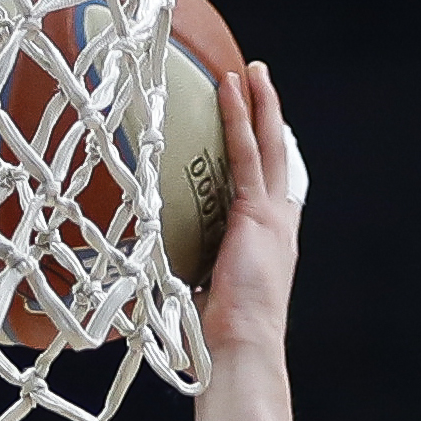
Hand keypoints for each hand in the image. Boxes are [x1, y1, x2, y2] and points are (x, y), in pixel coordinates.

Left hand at [195, 58, 303, 358]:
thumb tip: (142, 268)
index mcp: (268, 245)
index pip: (270, 191)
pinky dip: (240, 118)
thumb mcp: (200, 293)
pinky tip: (230, 89)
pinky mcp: (258, 215)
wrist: (240, 349)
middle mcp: (278, 226)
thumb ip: (183, 269)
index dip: (267, 158)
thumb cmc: (217, 339)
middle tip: (259, 83)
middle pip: (278, 157)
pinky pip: (248, 155)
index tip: (259, 131)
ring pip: (270, 147)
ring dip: (261, 105)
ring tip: (249, 71)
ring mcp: (272, 218)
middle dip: (270, 118)